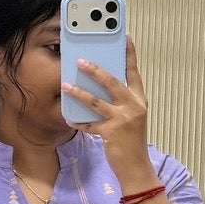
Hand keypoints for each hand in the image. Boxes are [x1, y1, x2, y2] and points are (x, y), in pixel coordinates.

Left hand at [62, 36, 155, 190]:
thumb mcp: (132, 117)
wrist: (136, 167)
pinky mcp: (111, 133)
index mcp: (139, 99)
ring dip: (79, 92)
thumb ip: (122, 102)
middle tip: (80, 60)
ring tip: (65, 85)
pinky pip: (90, 124)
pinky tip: (69, 119)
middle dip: (95, 70)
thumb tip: (103, 87)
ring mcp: (123, 119)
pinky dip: (79, 122)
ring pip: (96, 101)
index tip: (125, 36)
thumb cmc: (132, 141)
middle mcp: (133, 106)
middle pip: (112, 81)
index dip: (129, 54)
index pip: (133, 72)